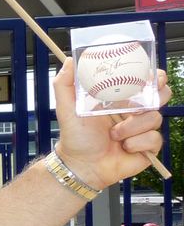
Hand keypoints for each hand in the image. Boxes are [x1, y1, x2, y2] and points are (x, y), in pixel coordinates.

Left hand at [52, 58, 167, 188]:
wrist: (81, 165)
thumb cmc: (75, 137)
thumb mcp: (66, 107)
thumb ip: (65, 83)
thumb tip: (70, 60)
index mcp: (120, 98)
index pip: (144, 81)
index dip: (153, 76)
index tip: (151, 76)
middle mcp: (134, 111)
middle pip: (161, 94)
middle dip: (158, 94)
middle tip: (145, 100)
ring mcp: (143, 128)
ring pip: (155, 117)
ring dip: (132, 126)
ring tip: (114, 134)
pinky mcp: (148, 146)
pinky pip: (154, 138)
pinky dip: (137, 143)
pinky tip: (124, 147)